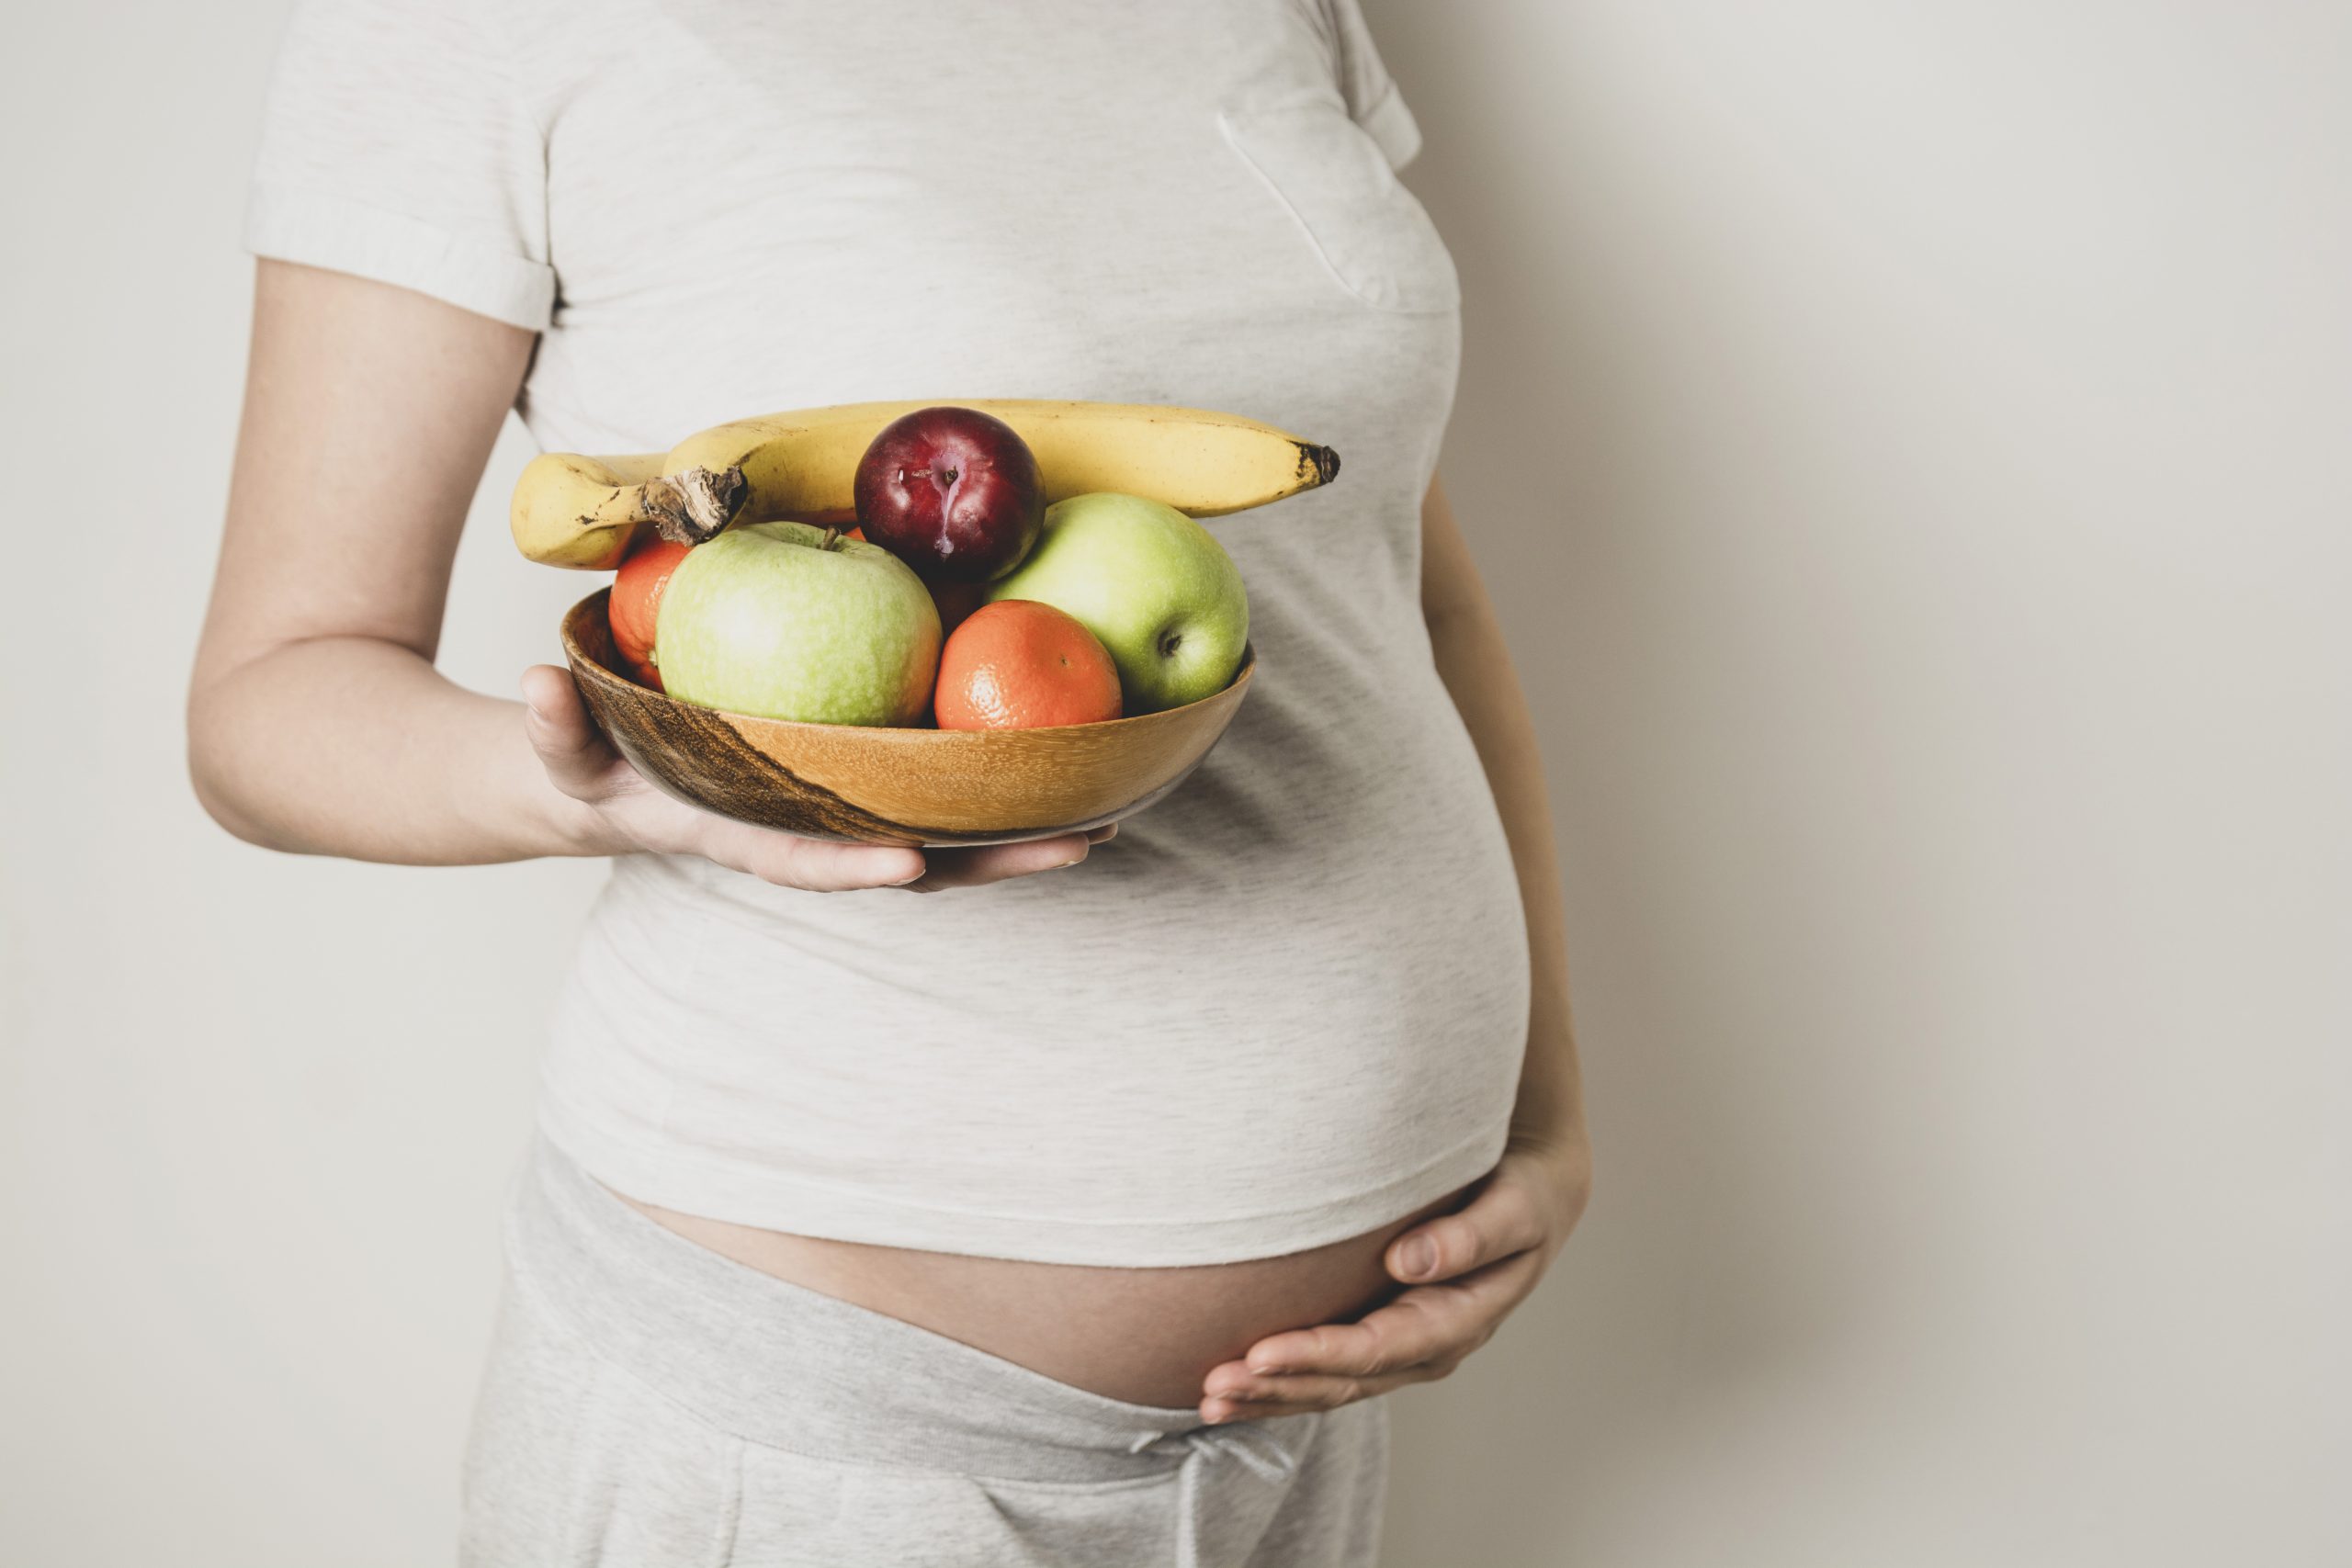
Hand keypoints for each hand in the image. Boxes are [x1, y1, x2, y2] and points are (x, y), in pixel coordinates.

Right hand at [521, 664, 1108, 891]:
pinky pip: (934, 800)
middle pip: (912, 863)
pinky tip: (1062, 770)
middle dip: (993, 861)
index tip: (910, 863)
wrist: (598, 787)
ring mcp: (837, 821)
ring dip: (1018, 836)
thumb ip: (548, 727)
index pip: (800, 858)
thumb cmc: (582, 766)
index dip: (852, 864)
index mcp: (737, 831)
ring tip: (1106, 819)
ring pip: (941, 839)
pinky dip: (995, 797)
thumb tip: (539, 685)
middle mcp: (802, 836)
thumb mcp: (557, 751)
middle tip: (1083, 845)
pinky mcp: (856, 795)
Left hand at [1198, 1129, 1591, 1423]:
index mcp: (1459, 1321)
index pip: (1378, 1349)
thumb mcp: (1514, 1208)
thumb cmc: (1520, 1195)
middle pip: (1344, 1381)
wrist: (1529, 1197)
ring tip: (1208, 1397)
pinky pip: (1324, 1369)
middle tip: (1215, 1385)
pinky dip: (1278, 1381)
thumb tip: (1408, 1262)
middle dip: (1278, 1387)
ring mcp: (1400, 1348)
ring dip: (1268, 1395)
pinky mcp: (1377, 1333)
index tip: (1262, 1352)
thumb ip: (1469, 1235)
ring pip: (1328, 1385)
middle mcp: (1426, 1347)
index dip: (1319, 1355)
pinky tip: (1231, 1386)